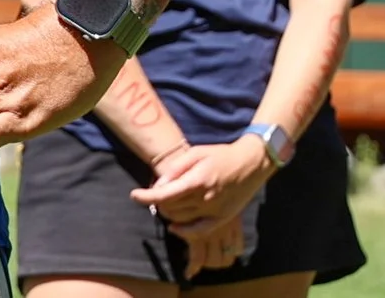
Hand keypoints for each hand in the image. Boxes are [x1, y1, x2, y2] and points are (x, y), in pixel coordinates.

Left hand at [134, 136, 269, 274]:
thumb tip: (158, 185)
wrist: (251, 164)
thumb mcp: (195, 153)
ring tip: (169, 201)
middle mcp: (205, 199)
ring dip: (169, 212)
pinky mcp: (223, 218)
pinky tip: (175, 226)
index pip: (164, 195)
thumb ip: (175, 169)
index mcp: (197, 180)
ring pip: (180, 219)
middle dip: (157, 201)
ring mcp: (215, 211)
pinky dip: (184, 231)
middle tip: (158, 192)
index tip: (134, 195)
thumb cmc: (220, 155)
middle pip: (170, 208)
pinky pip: (199, 231)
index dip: (145, 197)